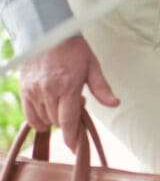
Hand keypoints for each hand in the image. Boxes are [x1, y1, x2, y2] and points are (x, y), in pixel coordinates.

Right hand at [18, 35, 117, 154]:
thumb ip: (102, 88)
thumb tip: (115, 104)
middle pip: (57, 121)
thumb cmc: (74, 49)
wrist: (48, 33)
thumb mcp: (93, 65)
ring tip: (64, 101)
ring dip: (55, 119)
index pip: (68, 120)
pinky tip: (48, 113)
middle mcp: (48, 91)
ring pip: (44, 119)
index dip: (71, 137)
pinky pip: (30, 114)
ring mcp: (34, 91)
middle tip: (77, 104)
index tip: (75, 148)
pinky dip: (39, 119)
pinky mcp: (24, 90)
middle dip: (68, 121)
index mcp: (67, 86)